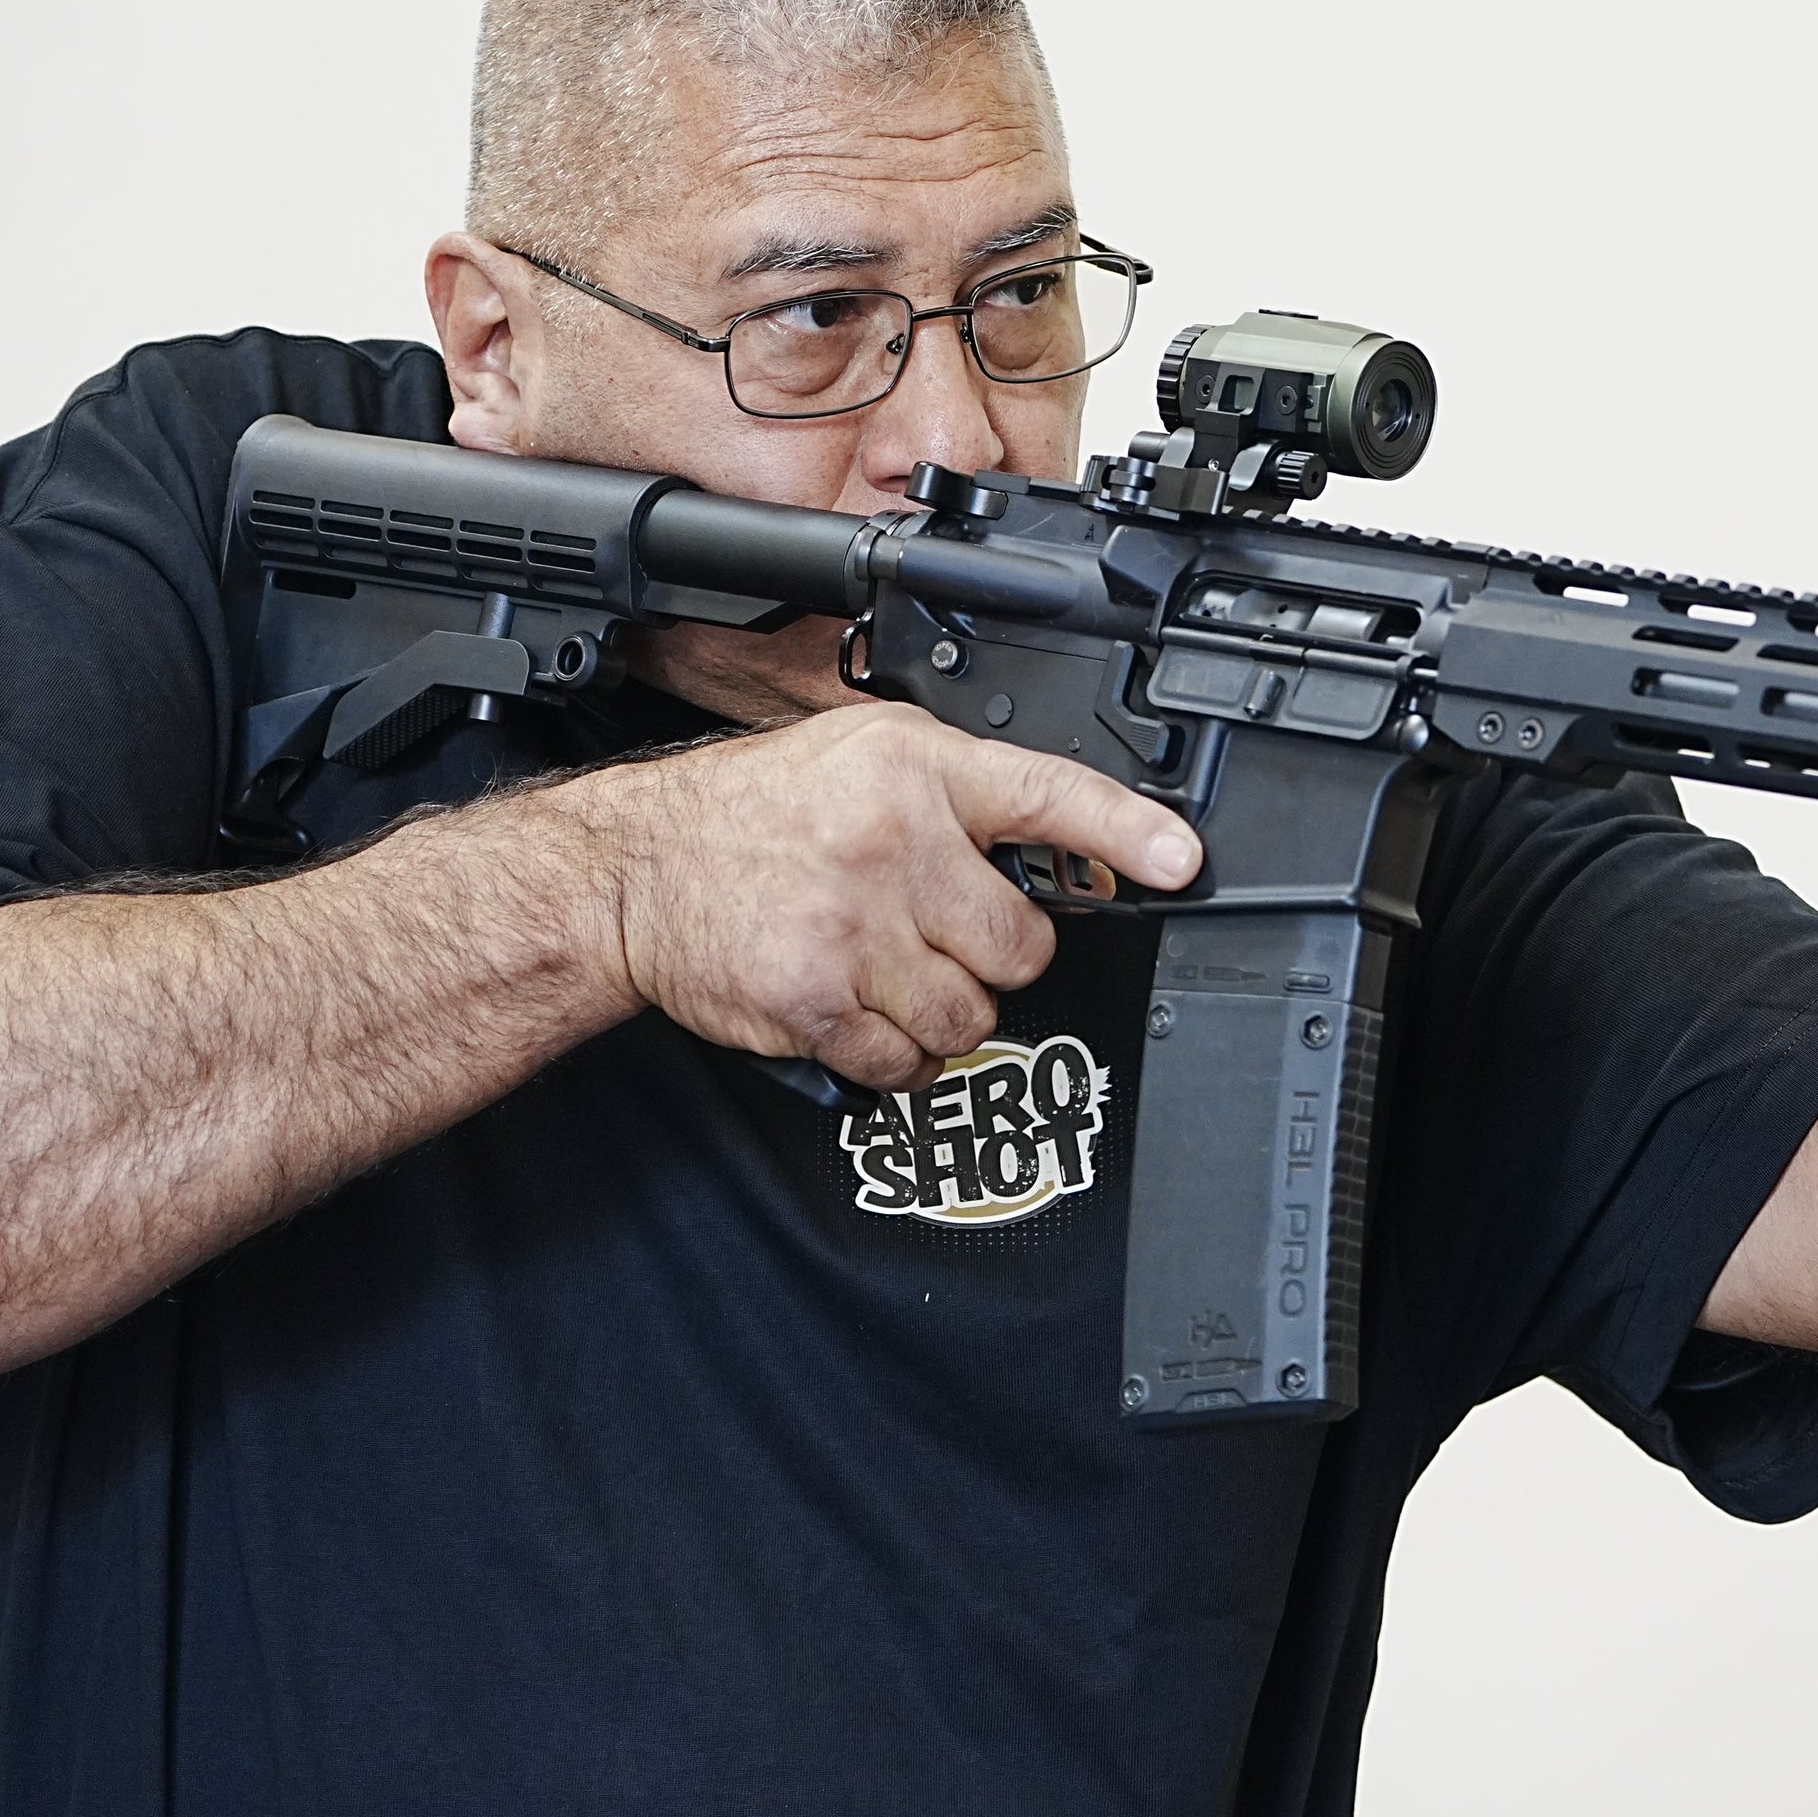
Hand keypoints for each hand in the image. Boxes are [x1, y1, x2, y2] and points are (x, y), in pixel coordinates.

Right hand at [570, 705, 1201, 1087]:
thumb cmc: (756, 813)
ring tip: (893, 969)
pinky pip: (910, 1062)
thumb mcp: (863, 754)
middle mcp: (891, 843)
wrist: (636, 869)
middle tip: (944, 933)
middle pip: (1022, 944)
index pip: (1046, 795)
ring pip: (974, 1013)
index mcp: (913, 771)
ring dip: (947, 1009)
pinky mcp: (817, 1001)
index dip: (1125, 834)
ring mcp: (854, 928)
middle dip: (997, 954)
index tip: (1181, 861)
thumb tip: (1064, 848)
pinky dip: (898, 1054)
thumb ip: (961, 792)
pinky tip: (862, 1008)